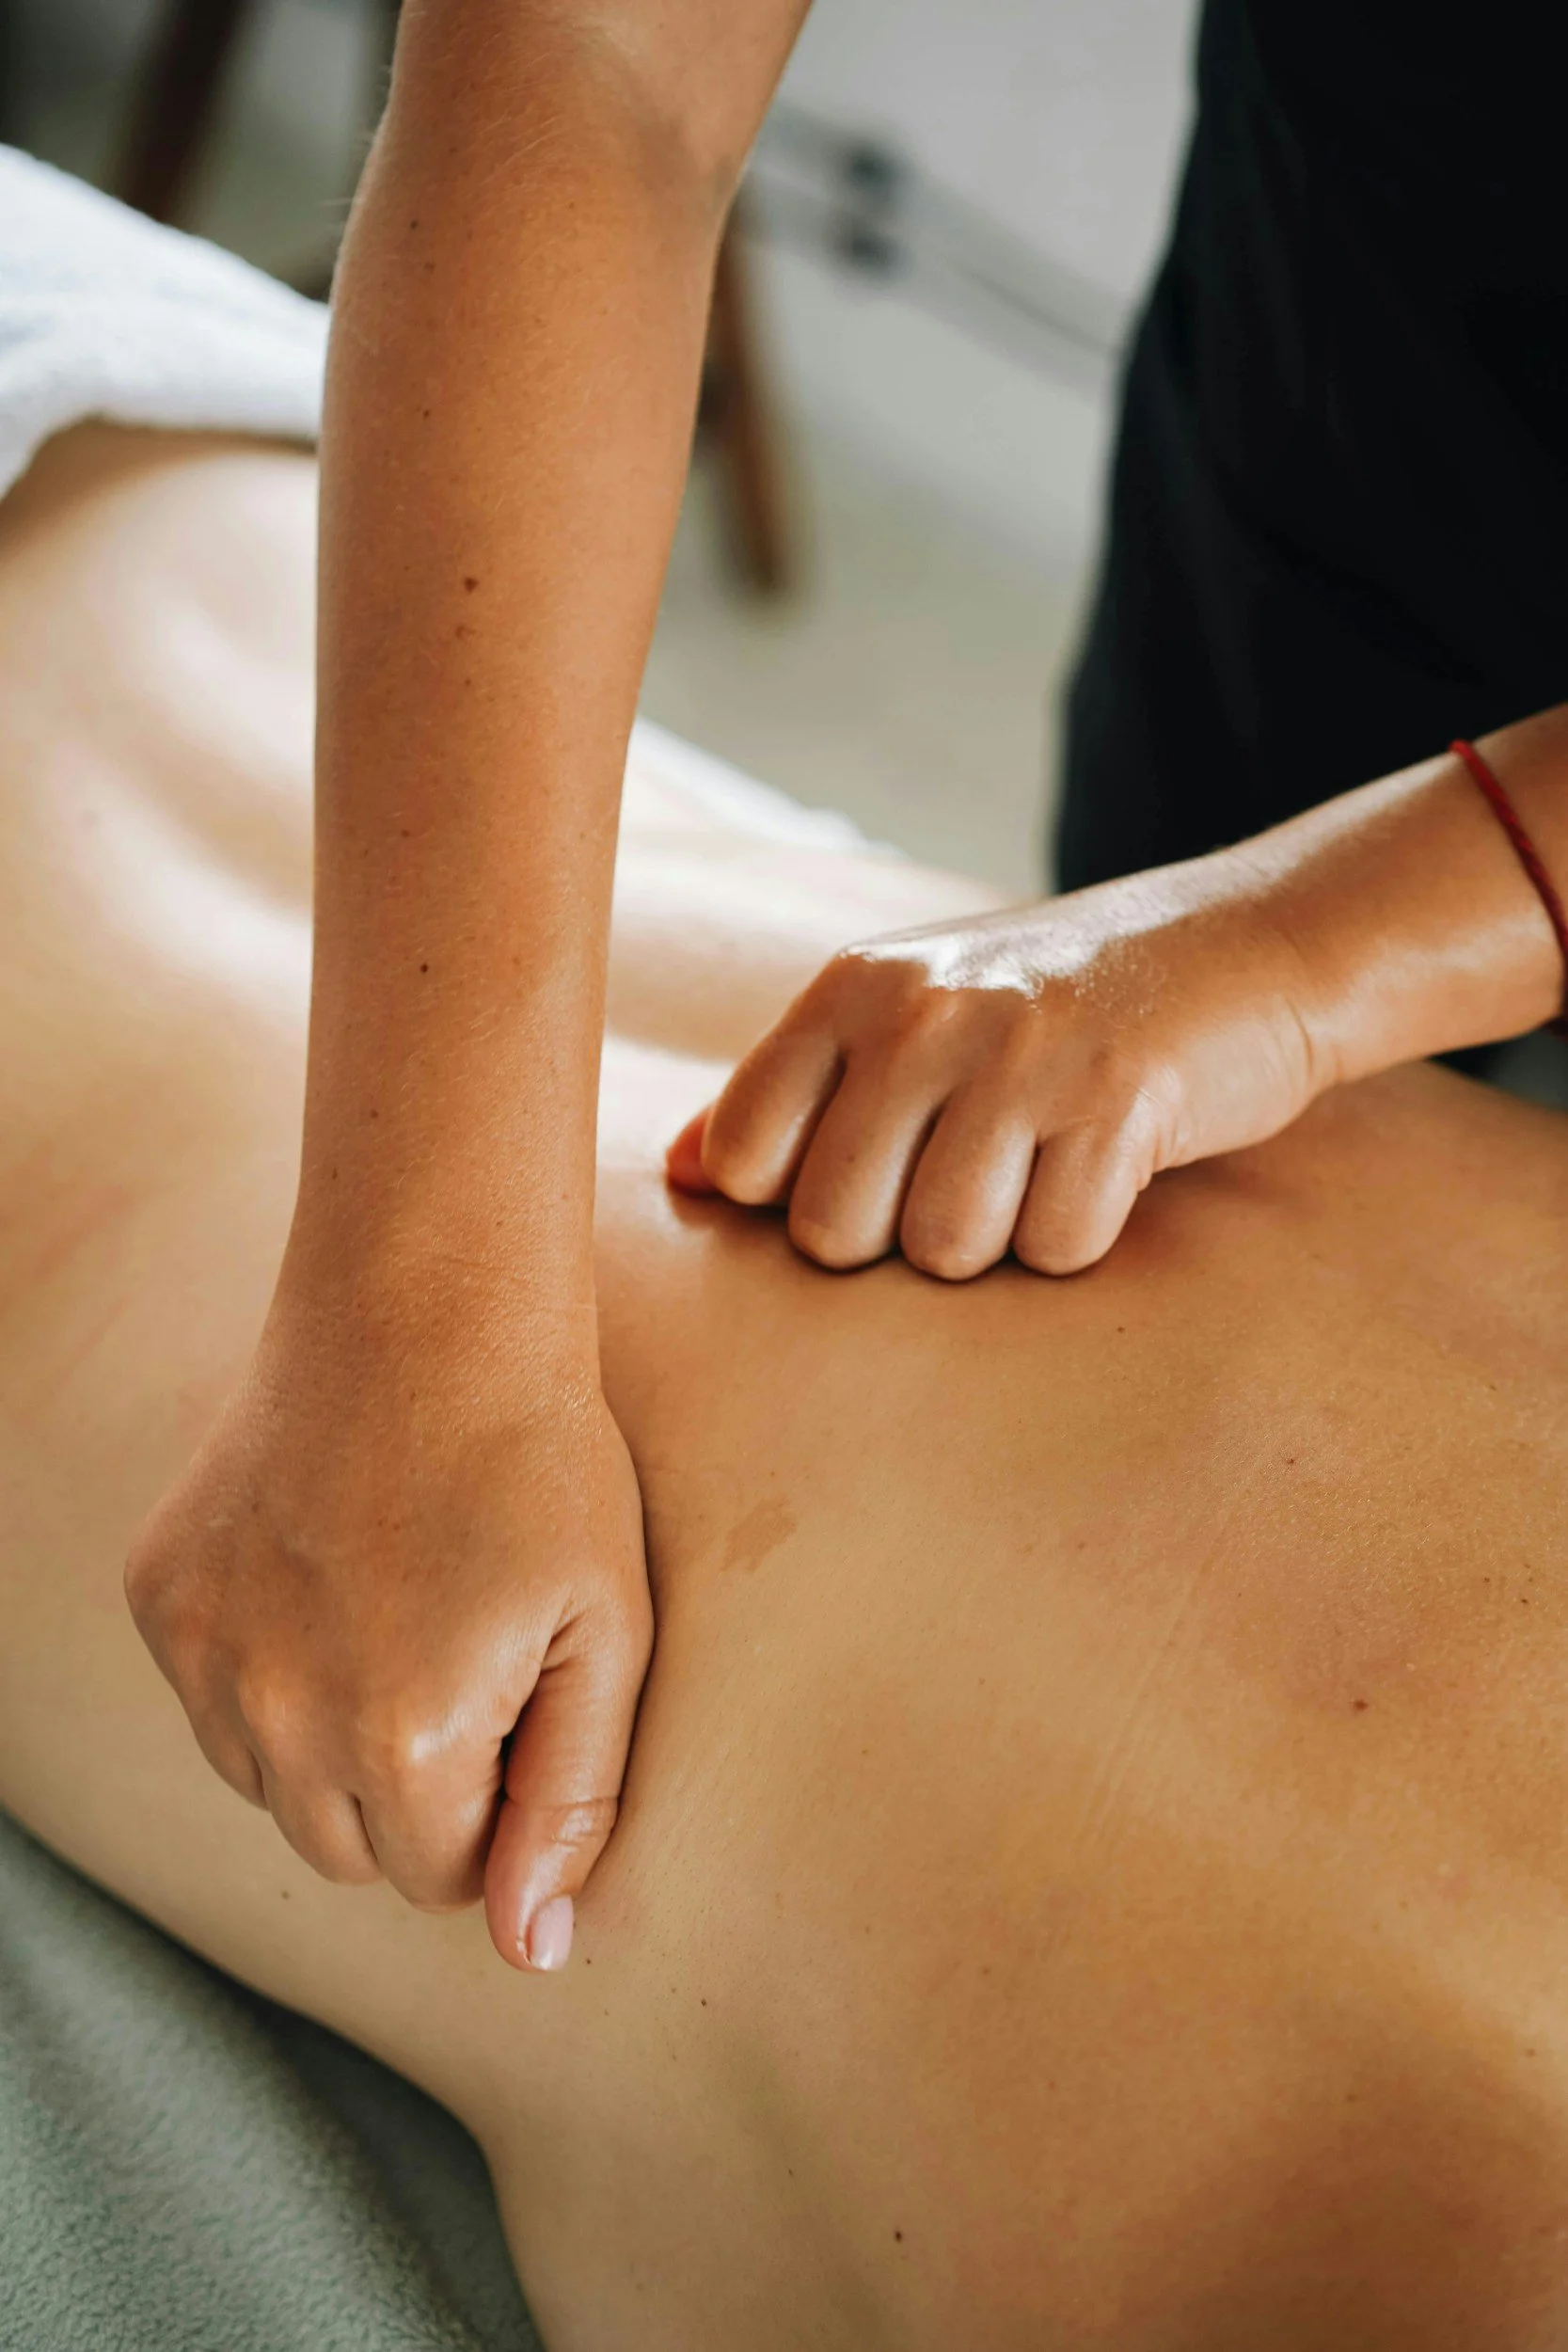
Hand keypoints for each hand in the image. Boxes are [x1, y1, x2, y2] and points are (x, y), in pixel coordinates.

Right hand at [125, 1277, 650, 1971]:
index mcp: (403, 1741)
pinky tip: (329, 1575)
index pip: (441, 1877)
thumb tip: (532, 1952)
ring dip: (331, 1742)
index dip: (496, 1808)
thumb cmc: (544, 1465)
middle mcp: (279, 1717)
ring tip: (400, 1616)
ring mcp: (204, 1653)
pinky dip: (268, 1670)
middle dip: (414, 1792)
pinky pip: (215, 1698)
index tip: (522, 1710)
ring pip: (270, 1786)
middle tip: (467, 1662)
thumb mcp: (608, 1633)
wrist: (425, 1308)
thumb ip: (573, 1804)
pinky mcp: (160, 1594)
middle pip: (347, 1849)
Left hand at [667, 848, 1334, 1278]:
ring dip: (997, 1245)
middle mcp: (922, 1013)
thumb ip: (789, 1091)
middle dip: (900, 1241)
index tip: (870, 1175)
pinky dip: (1082, 1238)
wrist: (1247, 946)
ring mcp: (1021, 1054)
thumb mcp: (906, 1014)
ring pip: (943, 1252)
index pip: (745, 1158)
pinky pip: (1055, 1250)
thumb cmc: (1050, 1005)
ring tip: (1038, 1170)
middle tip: (971, 1179)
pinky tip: (1104, 1169)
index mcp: (851, 989)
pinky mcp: (1119, 1101)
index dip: (798, 1202)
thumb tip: (680, 1175)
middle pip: (835, 1232)